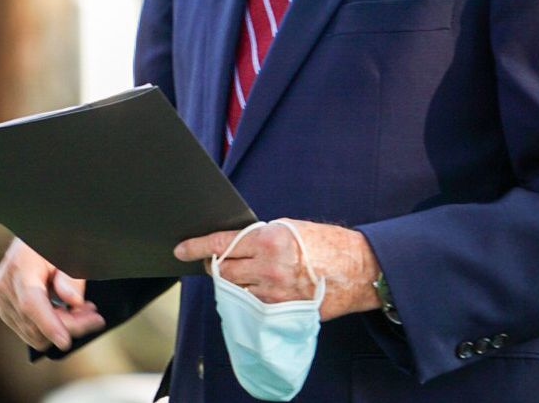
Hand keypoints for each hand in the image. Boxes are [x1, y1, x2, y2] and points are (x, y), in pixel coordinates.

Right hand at [0, 237, 105, 350]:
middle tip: (95, 317)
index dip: (49, 325)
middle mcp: (6, 285)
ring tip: (83, 312)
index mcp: (21, 265)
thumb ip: (71, 276)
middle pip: (35, 324)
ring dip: (60, 328)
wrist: (33, 235)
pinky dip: (48, 327)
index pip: (31, 303)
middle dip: (68, 325)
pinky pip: (28, 330)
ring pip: (32, 333)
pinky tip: (65, 313)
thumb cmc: (52, 241)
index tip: (66, 342)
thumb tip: (73, 301)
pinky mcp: (4, 308)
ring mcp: (2, 299)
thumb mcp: (69, 251)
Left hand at [174, 219, 381, 320]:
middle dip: (216, 266)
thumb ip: (260, 237)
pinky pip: (251, 306)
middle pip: (223, 271)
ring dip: (232, 283)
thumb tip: (234, 244)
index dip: (197, 246)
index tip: (181, 249)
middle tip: (218, 261)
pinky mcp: (280, 311)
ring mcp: (272, 293)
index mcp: (268, 240)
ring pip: (234, 291)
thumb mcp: (290, 228)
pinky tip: (256, 291)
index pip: (222, 244)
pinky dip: (248, 298)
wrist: (357, 270)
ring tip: (245, 275)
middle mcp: (267, 267)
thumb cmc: (327, 244)